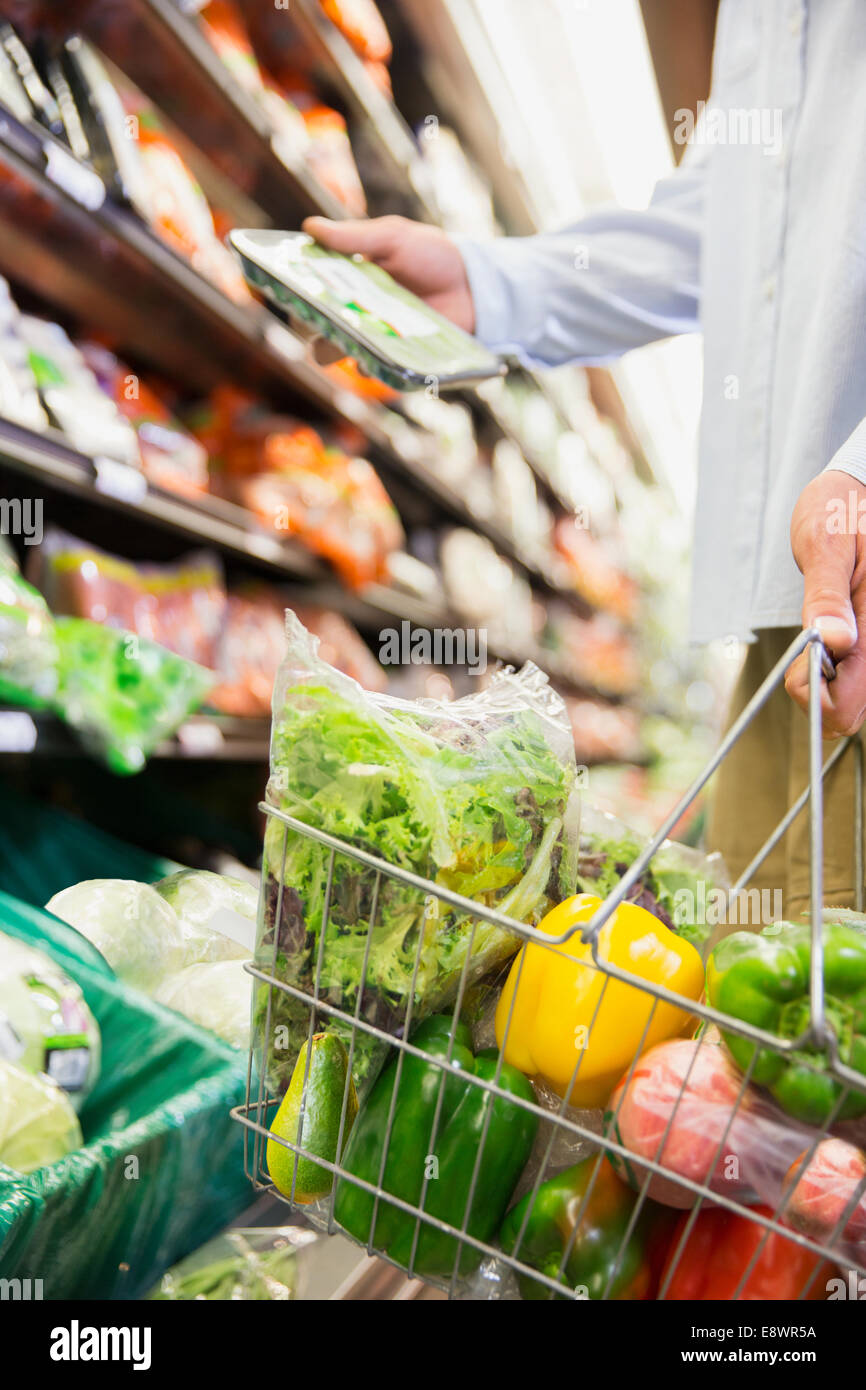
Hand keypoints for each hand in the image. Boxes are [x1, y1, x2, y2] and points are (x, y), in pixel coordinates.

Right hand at [300, 215, 474, 363]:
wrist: (475, 285)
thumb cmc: (432, 256)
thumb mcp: (394, 238)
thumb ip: (355, 237)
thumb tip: (309, 227)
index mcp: (349, 280)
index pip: (312, 289)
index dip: (297, 292)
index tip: (289, 291)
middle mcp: (357, 312)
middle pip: (322, 329)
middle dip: (316, 332)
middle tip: (319, 330)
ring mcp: (376, 338)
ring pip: (345, 353)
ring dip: (340, 352)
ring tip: (346, 347)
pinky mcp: (397, 358)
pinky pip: (377, 370)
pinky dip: (372, 369)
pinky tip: (374, 362)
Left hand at [786, 470, 865, 736]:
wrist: (859, 490)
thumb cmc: (840, 509)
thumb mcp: (825, 543)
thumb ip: (826, 596)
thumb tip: (832, 642)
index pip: (847, 704)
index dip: (815, 698)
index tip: (799, 665)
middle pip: (851, 713)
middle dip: (819, 694)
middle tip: (806, 650)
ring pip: (854, 700)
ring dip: (828, 682)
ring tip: (823, 637)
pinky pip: (856, 681)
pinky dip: (836, 673)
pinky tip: (832, 641)